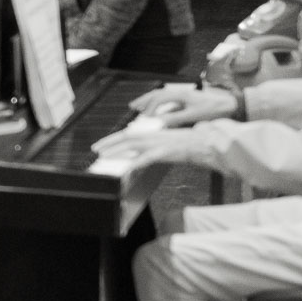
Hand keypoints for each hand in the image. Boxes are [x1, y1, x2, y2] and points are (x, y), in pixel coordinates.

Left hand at [88, 126, 208, 168]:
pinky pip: (147, 157)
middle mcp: (153, 136)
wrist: (205, 143)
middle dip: (109, 142)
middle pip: (126, 136)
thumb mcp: (167, 144)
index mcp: (153, 133)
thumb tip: (139, 155)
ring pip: (132, 144)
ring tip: (104, 156)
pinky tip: (127, 167)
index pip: (128, 133)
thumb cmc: (189, 145)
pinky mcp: (166, 152)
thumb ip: (152, 148)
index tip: (101, 145)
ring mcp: (159, 143)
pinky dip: (136, 161)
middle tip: (96, 149)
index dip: (113, 139)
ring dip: (117, 150)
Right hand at [126, 86, 237, 127]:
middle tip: (133, 106)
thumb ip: (175, 119)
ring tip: (140, 106)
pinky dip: (160, 106)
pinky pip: (169, 101)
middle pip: (158, 94)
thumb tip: (158, 123)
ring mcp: (184, 96)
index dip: (149, 108)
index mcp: (181, 94)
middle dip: (144, 100)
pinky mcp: (188, 101)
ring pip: (163, 96)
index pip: (159, 99)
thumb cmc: (215, 110)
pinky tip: (157, 113)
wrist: (232, 105)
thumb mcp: (194, 116)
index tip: (143, 119)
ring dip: (151, 101)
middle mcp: (181, 93)